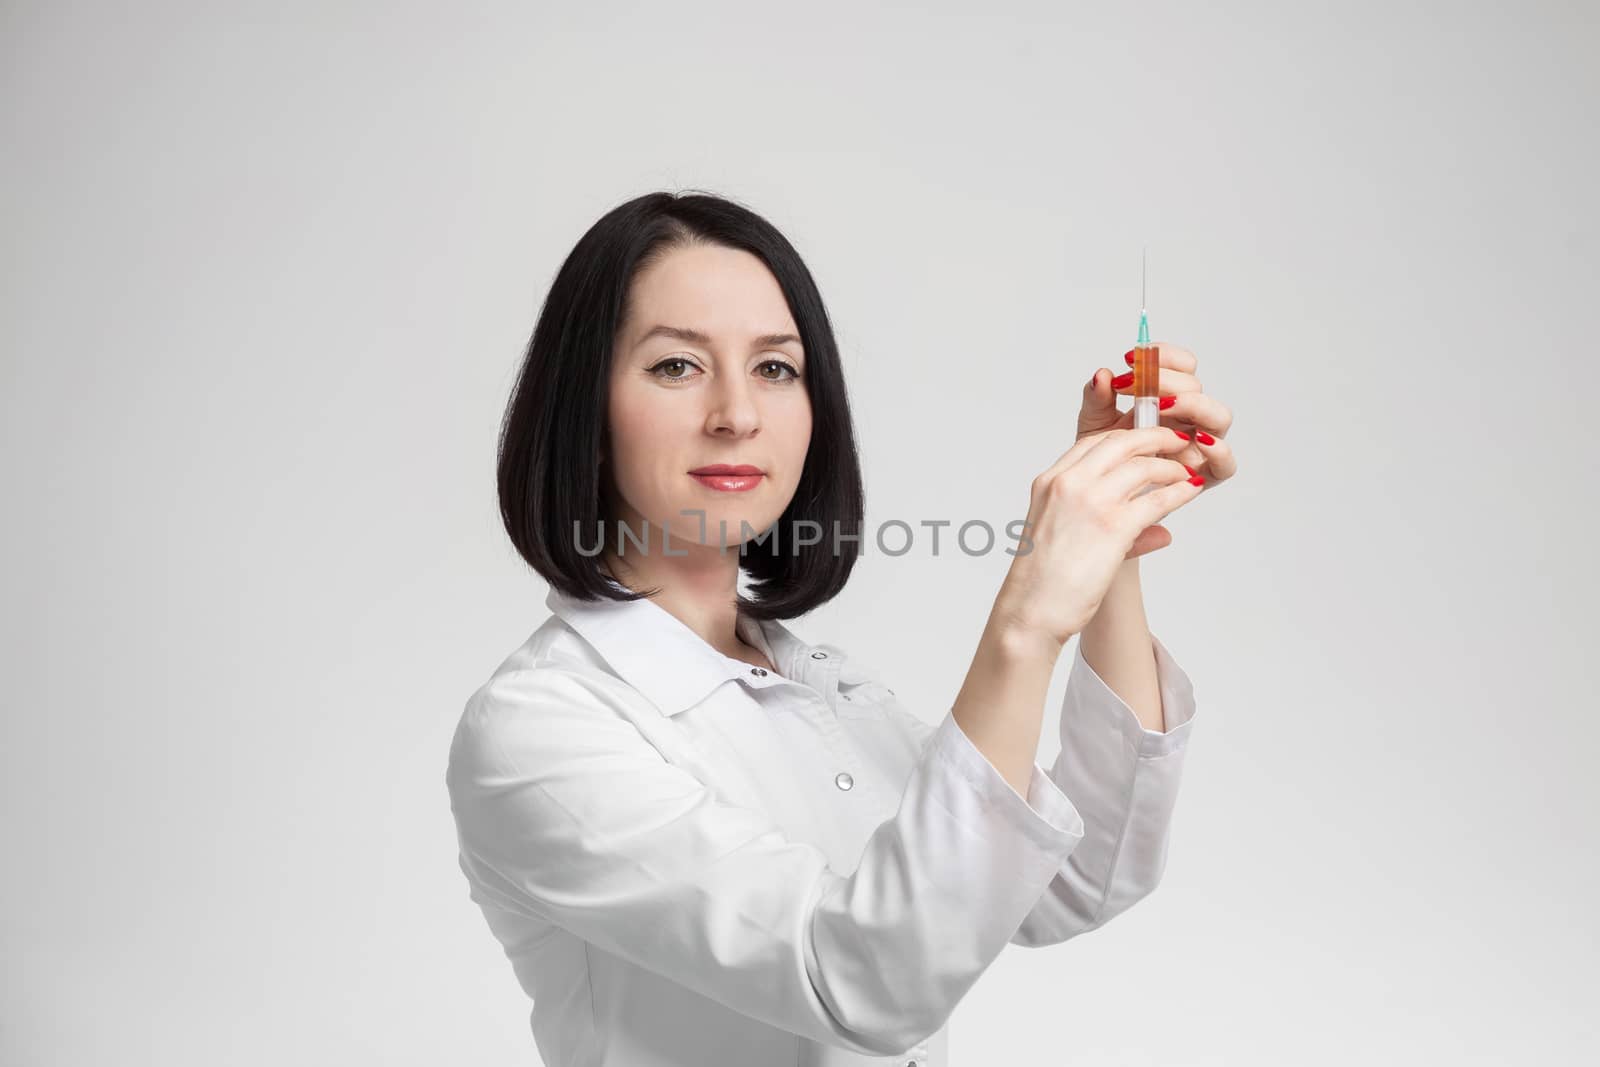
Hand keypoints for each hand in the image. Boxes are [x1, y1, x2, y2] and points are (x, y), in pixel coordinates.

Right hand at [994, 426, 1202, 649]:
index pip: (1091, 442)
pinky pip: (1158, 499)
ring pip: (1142, 465)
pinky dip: (1179, 492)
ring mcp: (1090, 502)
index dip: (1124, 435)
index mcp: (1049, 482)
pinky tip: (1190, 491)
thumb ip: (1105, 523)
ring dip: (1170, 465)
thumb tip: (1158, 530)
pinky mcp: (1113, 527)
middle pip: (1120, 442)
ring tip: (1185, 470)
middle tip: (1176, 439)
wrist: (1031, 610)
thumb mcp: (1061, 535)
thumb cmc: (1041, 581)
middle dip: (1154, 436)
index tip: (1145, 440)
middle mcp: (1068, 484)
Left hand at [1081, 342, 1237, 558]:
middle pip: (1197, 387)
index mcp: (1164, 399)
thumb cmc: (1100, 464)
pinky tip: (1198, 442)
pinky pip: (1225, 464)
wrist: (1097, 507)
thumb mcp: (1093, 428)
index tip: (1130, 357)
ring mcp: (1198, 446)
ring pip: (1218, 417)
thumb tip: (1100, 375)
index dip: (1163, 355)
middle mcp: (1185, 419)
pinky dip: (1219, 451)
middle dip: (1169, 379)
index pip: (1180, 365)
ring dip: (1194, 406)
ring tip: (1164, 407)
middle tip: (1138, 386)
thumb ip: (1096, 400)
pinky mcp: (1204, 477)